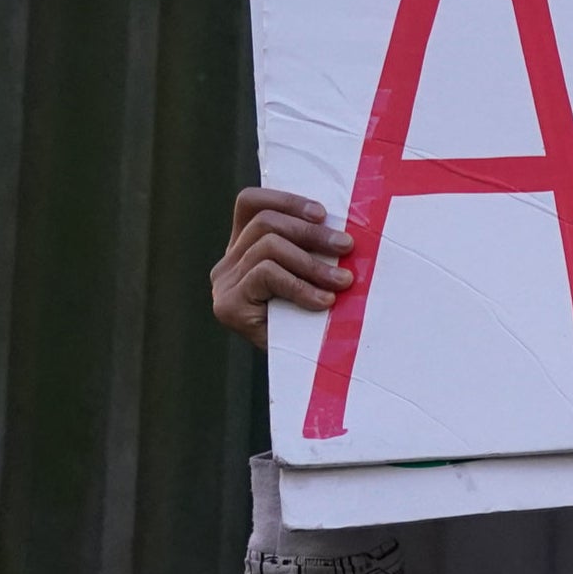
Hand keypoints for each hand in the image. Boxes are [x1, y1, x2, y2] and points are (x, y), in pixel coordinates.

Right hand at [210, 187, 352, 350]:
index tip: (323, 213)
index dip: (285, 200)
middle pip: (265, 223)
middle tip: (347, 247)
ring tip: (343, 281)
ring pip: (268, 247)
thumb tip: (345, 226)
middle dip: (312, 233)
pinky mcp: (228, 305)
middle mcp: (228, 263)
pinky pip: (266, 275)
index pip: (250, 204)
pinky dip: (300, 285)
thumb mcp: (312, 275)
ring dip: (313, 263)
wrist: (299, 373)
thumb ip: (313, 249)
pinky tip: (323, 301)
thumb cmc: (312, 319)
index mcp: (245, 248)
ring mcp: (224, 284)